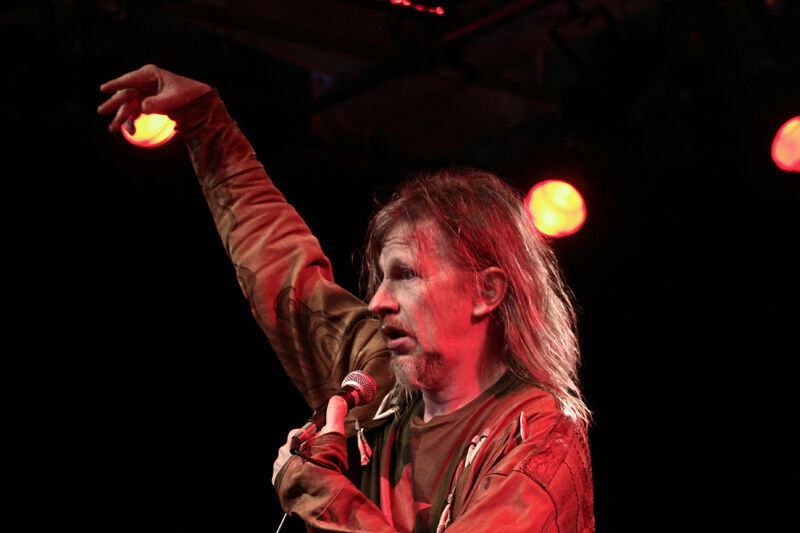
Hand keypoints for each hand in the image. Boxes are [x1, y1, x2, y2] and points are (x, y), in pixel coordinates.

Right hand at [97, 64, 211, 133]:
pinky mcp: (146, 103)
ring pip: (128, 105)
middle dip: (114, 104)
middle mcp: (144, 82)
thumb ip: (159, 102)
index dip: (116, 84)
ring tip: (112, 129)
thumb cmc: (188, 94)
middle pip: (126, 93)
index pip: (130, 79)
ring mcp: (144, 93)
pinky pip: (135, 112)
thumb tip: (142, 107)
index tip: (103, 88)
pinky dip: (132, 121)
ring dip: (121, 117)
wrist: (199, 101)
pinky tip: (130, 131)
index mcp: (150, 74)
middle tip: (101, 111)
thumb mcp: (175, 98)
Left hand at [271, 395, 347, 485]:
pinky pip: (286, 478)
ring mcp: (280, 468)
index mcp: (294, 437)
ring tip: (315, 473)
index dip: (315, 438)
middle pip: (296, 448)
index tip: (323, 445)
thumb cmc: (326, 461)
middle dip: (307, 453)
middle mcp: (283, 451)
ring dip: (300, 466)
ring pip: (290, 463)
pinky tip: (306, 482)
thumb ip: (335, 415)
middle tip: (321, 460)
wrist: (317, 489)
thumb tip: (336, 400)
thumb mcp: (335, 433)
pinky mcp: (279, 483)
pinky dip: (295, 479)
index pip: (303, 433)